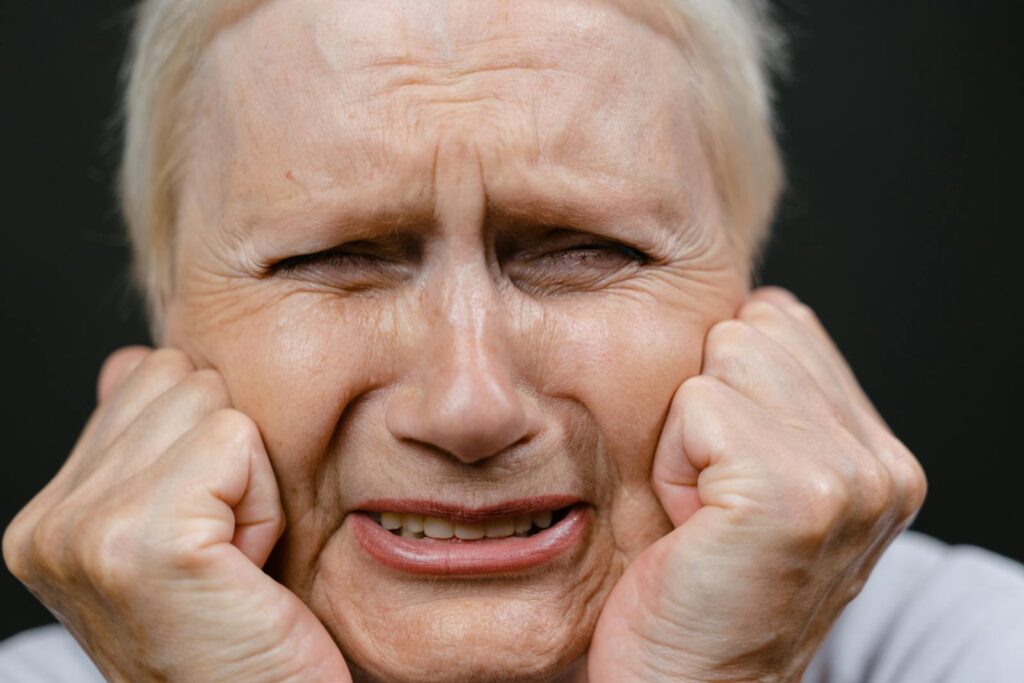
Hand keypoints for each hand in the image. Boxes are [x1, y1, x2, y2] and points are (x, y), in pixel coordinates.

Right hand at [2, 348, 350, 682]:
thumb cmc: (241, 632)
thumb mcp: (180, 528)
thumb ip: (143, 444)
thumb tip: (130, 361)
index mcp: (48, 517)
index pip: (148, 376)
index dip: (207, 446)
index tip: (206, 537)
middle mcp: (48, 523)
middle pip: (182, 379)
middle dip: (229, 457)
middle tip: (226, 551)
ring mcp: (84, 532)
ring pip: (214, 405)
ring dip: (249, 482)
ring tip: (234, 562)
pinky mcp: (144, 541)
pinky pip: (237, 443)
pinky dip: (264, 504)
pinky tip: (245, 570)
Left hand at [587, 288, 926, 681]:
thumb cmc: (698, 587)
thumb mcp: (756, 483)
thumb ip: (776, 398)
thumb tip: (752, 309)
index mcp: (880, 457)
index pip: (784, 322)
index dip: (726, 386)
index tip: (724, 473)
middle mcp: (883, 465)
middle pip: (753, 329)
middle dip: (706, 405)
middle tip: (707, 497)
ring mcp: (848, 479)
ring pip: (725, 358)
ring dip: (685, 433)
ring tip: (700, 510)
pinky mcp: (793, 495)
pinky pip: (698, 406)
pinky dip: (671, 461)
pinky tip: (690, 524)